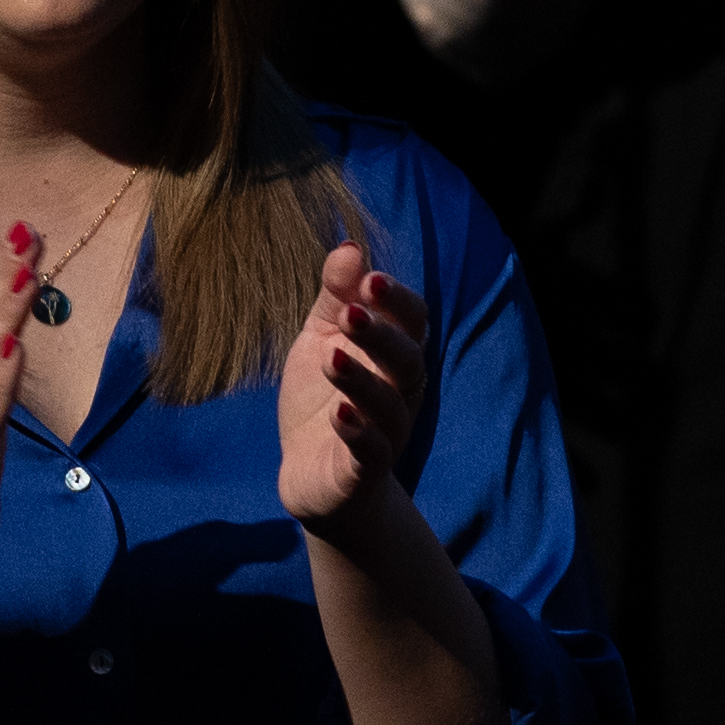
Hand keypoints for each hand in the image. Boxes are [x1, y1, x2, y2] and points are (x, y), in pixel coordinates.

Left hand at [279, 243, 429, 527]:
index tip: (369, 278)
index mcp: (394, 357)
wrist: (312, 477)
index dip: (396, 300)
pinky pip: (371, 452)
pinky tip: (340, 414)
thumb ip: (336, 298)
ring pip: (389, 406)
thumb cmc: (323, 400)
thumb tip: (348, 246)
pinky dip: (359, 432)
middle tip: (351, 311)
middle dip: (382, 334)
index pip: (412, 322)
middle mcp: (400, 393)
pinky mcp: (362, 472)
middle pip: (407, 359)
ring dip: (363, 380)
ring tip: (332, 356)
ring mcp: (385, 434)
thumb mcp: (322, 340)